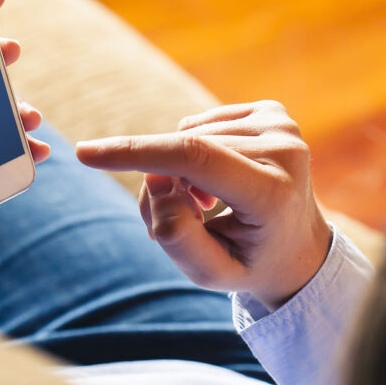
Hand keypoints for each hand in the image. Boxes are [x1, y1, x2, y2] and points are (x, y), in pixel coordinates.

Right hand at [76, 100, 331, 308]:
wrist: (299, 247)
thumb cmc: (250, 263)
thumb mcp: (211, 273)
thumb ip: (176, 236)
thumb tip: (156, 180)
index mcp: (274, 193)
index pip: (194, 158)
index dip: (136, 152)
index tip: (87, 153)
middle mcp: (286, 150)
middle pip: (184, 152)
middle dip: (161, 184)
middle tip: (178, 221)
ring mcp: (283, 125)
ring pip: (189, 136)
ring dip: (180, 171)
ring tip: (206, 206)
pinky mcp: (274, 112)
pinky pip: (202, 124)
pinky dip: (196, 152)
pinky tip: (220, 180)